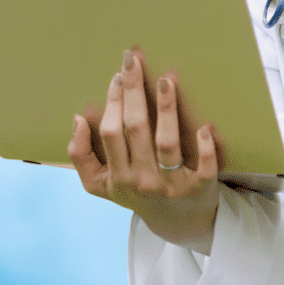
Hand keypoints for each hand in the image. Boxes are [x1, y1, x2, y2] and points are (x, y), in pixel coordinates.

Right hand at [68, 50, 218, 253]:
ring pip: (166, 143)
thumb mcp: (99, 184)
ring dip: (166, 110)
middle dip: (133, 92)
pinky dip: (205, 148)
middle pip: (135, 129)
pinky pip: (203, 167)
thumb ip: (79, 155)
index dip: (113, 102)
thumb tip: (77, 119)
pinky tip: (205, 127)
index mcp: (118, 177)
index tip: (117, 76)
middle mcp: (143, 180)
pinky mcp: (200, 188)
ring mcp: (172, 185)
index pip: (111, 132)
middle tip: (134, 62)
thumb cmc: (135, 192)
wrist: (176, 222)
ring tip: (166, 80)